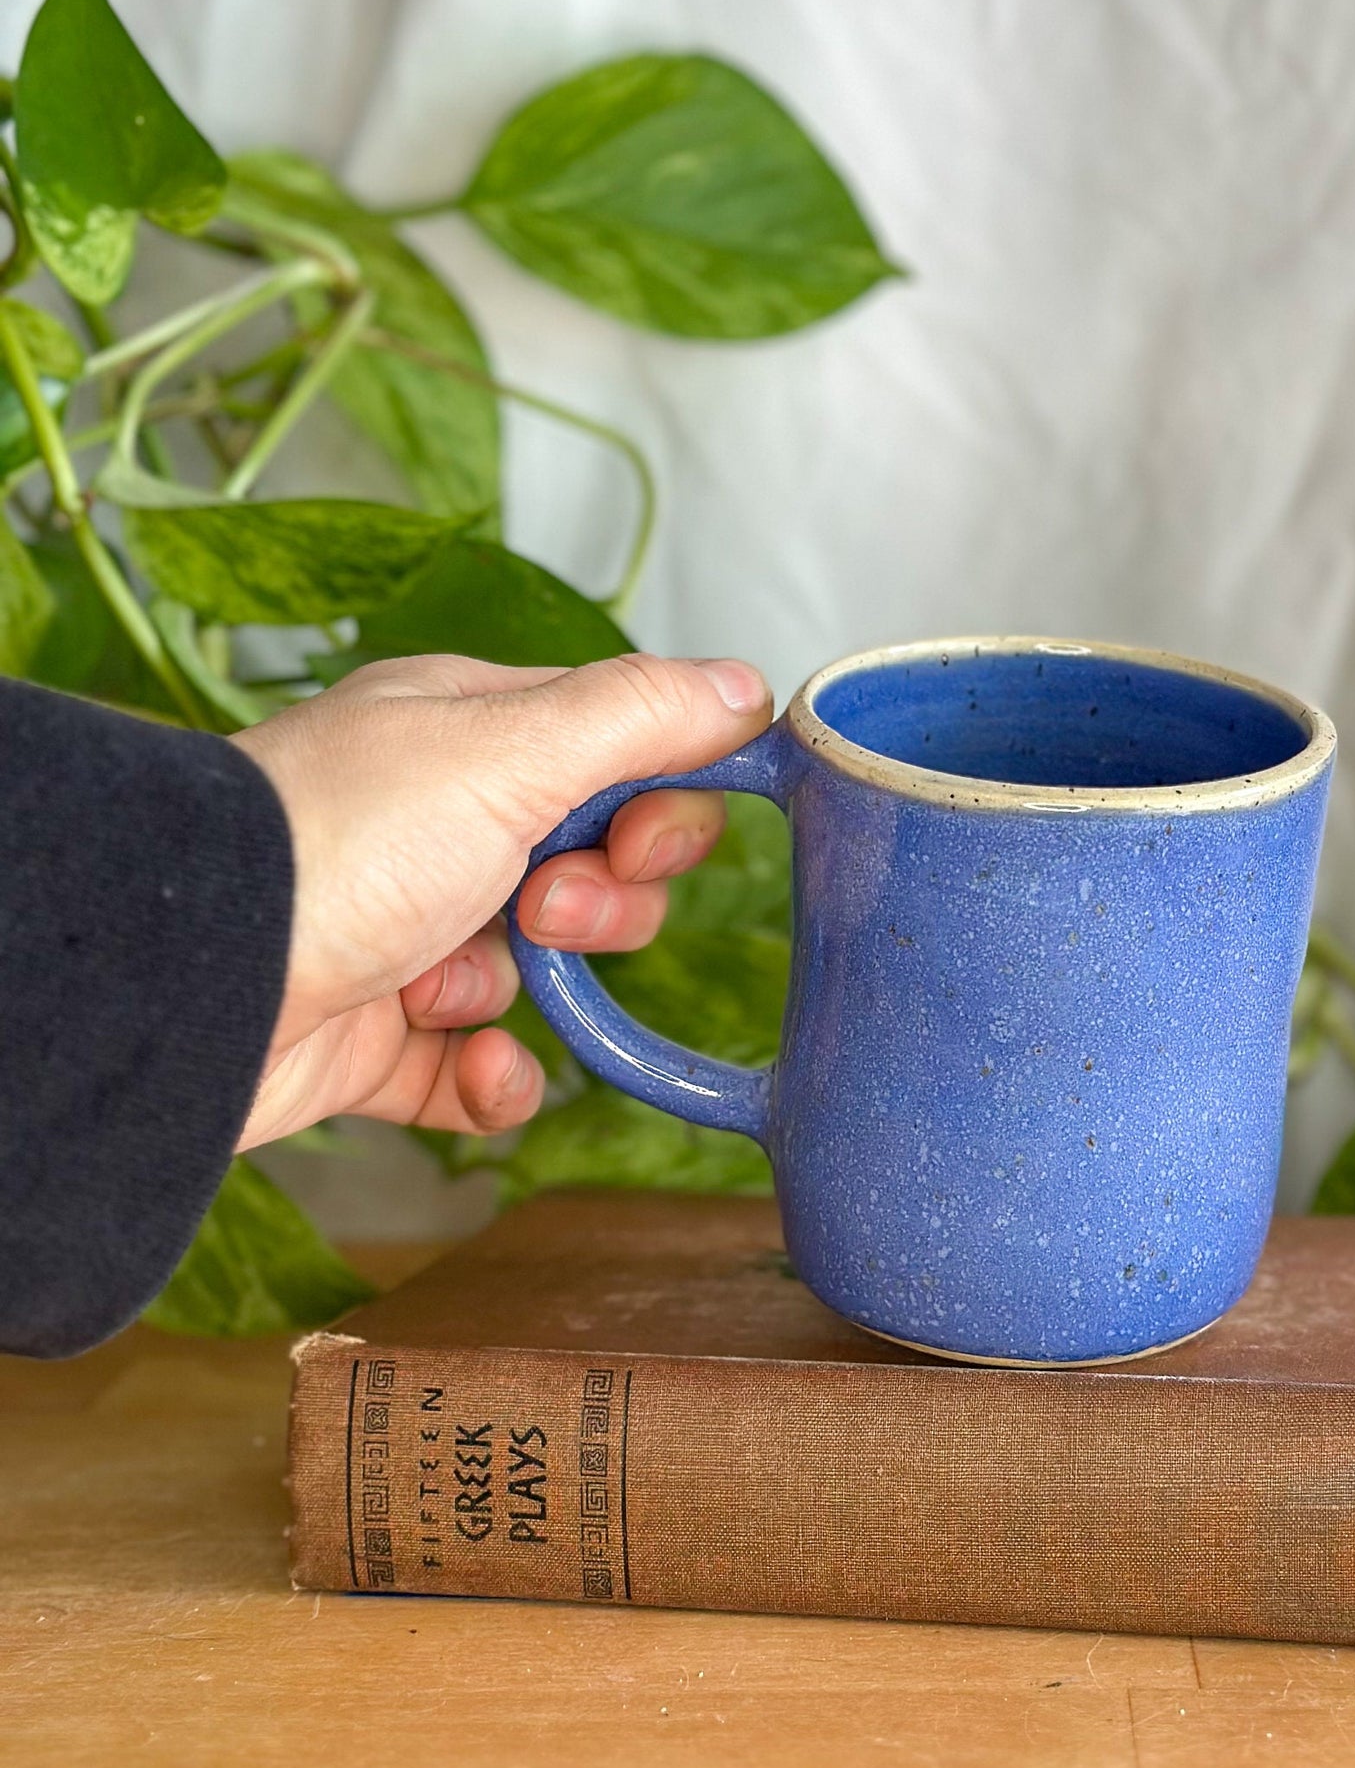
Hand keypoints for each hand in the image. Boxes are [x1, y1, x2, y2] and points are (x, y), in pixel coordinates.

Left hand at [229, 649, 771, 1149]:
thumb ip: (638, 717)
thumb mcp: (507, 750)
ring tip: (465, 985)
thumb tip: (750, 688)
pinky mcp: (378, 1039)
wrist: (191, 981)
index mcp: (465, 734)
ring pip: (544, 968)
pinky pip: (478, 1068)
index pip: (616, 750)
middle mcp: (437, 823)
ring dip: (539, 987)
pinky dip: (493, 1080)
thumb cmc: (336, 843)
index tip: (645, 840)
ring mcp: (408, 931)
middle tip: (544, 908)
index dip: (660, 803)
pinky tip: (480, 1069)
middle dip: (602, 901)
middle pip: (594, 864)